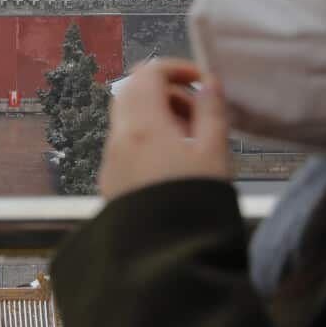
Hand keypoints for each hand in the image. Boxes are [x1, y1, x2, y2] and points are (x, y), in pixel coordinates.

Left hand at [98, 58, 232, 200]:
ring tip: (190, 141)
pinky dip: (146, 139)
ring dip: (157, 116)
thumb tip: (208, 84)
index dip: (176, 68)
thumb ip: (212, 111)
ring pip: (128, 119)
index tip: (200, 79)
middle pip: (134, 92)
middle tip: (196, 111)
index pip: (149, 72)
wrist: (164, 258)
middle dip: (166, 92)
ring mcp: (111, 161)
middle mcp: (119, 138)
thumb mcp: (214, 153)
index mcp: (143, 124)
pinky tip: (172, 163)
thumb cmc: (193, 204)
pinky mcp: (111, 182)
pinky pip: (125, 145)